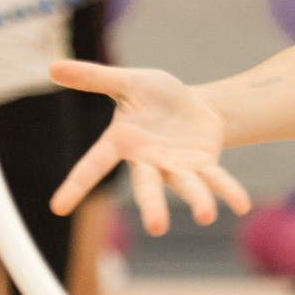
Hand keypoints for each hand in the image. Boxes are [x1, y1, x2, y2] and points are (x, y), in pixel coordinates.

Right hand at [47, 61, 249, 231]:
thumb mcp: (127, 81)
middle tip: (157, 228)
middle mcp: (149, 162)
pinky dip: (229, 191)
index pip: (94, 165)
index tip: (57, 207)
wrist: (193, 104)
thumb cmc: (155, 95)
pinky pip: (216, 180)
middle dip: (153, 206)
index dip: (76, 185)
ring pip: (186, 186)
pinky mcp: (203, 166)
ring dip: (197, 201)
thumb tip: (51, 65)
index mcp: (123, 142)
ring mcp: (177, 167)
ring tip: (206, 216)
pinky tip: (243, 205)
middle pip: (148, 187)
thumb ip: (93, 77)